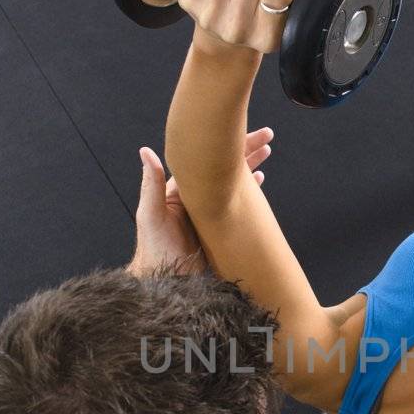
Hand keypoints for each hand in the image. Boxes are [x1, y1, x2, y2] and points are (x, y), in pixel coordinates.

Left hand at [128, 130, 273, 276]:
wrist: (166, 279)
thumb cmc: (154, 248)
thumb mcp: (152, 214)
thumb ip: (152, 183)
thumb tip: (146, 150)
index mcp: (183, 189)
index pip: (209, 160)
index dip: (228, 146)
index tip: (244, 133)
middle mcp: (199, 196)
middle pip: (225, 167)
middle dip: (245, 150)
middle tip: (267, 137)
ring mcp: (211, 211)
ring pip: (234, 182)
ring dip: (249, 166)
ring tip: (267, 151)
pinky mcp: (221, 227)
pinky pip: (238, 205)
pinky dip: (250, 192)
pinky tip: (260, 180)